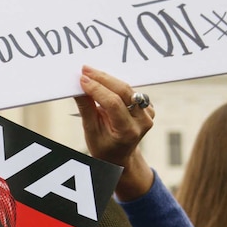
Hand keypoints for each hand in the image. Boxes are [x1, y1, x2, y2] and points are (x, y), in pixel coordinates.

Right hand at [74, 65, 155, 200]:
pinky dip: (115, 85)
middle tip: (85, 69)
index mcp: (128, 131)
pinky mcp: (148, 107)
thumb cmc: (103, 147)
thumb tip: (78, 88)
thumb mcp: (91, 132)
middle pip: (123, 91)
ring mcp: (148, 113)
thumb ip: (86, 109)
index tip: (82, 79)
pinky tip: (102, 82)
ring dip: (108, 79)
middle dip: (103, 78)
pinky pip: (130, 91)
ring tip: (90, 73)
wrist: (121, 156)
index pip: (114, 103)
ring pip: (127, 89)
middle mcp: (143, 121)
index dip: (97, 89)